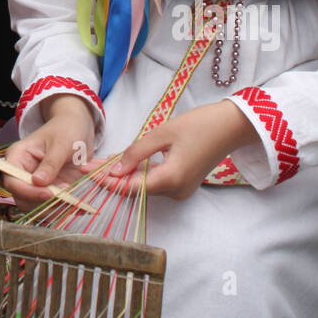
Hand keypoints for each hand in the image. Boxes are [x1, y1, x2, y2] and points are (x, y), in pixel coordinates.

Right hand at [4, 95, 94, 210]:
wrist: (79, 128)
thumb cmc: (67, 129)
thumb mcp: (61, 143)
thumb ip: (50, 163)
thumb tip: (38, 182)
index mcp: (18, 157)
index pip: (12, 181)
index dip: (27, 191)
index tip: (49, 193)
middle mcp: (23, 173)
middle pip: (21, 198)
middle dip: (41, 203)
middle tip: (64, 197)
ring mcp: (36, 185)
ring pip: (35, 207)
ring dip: (53, 209)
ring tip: (72, 200)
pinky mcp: (49, 192)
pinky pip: (50, 207)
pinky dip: (62, 209)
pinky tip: (76, 204)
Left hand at [82, 101, 258, 200]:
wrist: (231, 127)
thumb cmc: (198, 125)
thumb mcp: (162, 133)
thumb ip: (136, 153)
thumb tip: (113, 170)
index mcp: (170, 180)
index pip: (130, 188)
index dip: (106, 182)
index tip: (86, 173)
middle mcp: (175, 191)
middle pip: (134, 188)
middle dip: (111, 177)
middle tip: (87, 165)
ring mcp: (180, 190)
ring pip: (143, 185)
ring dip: (123, 174)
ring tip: (99, 163)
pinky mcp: (183, 184)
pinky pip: (154, 181)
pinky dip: (138, 172)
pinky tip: (122, 162)